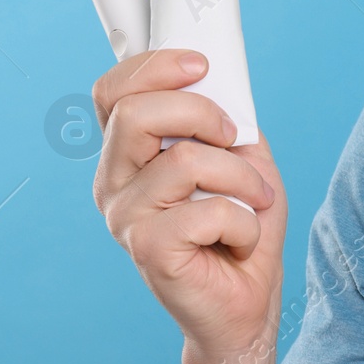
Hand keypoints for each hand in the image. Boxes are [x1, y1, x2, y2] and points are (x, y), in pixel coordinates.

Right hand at [91, 49, 284, 357]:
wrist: (248, 299)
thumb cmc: (243, 222)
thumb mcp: (242, 153)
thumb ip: (223, 115)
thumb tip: (216, 76)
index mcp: (129, 153)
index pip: (111, 92)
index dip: (151, 66)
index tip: (201, 64)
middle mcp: (114, 181)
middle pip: (135, 112)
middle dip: (201, 111)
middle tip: (233, 137)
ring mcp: (124, 217)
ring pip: (185, 161)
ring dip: (240, 177)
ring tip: (252, 201)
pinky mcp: (147, 249)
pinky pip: (209, 211)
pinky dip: (245, 220)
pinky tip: (240, 241)